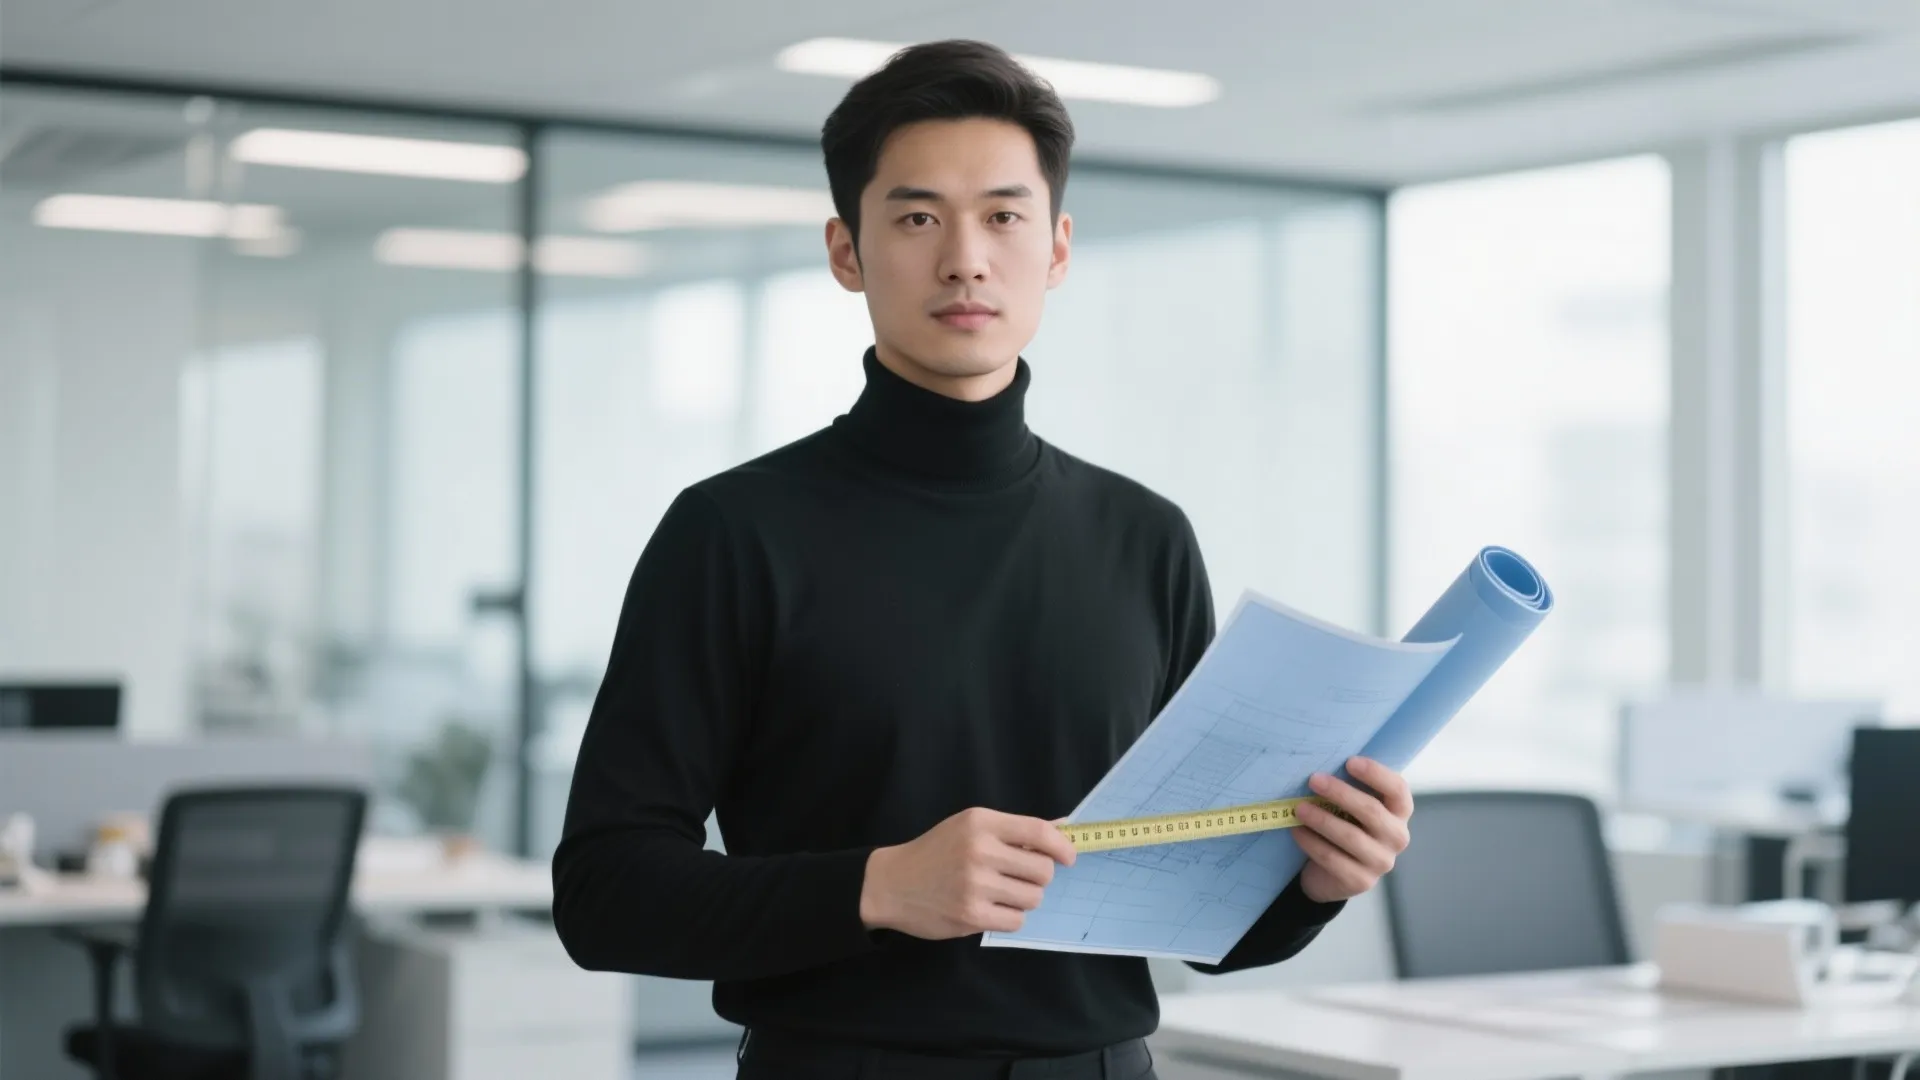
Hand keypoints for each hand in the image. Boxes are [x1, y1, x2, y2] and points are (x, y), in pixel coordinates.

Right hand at [859, 807, 1076, 938]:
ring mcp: (975, 885)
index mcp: (981, 823)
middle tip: (1018, 877)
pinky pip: (1016, 920)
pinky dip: (1009, 917)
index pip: (1038, 832)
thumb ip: (1014, 831)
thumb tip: (1063, 827)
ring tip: (1000, 893)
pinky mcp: (971, 915)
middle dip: (1037, 876)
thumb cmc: (936, 852)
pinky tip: (990, 908)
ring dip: (1024, 899)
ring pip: (1033, 897)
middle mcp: (979, 851)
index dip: (1062, 846)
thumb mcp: (970, 828)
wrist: (892, 883)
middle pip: (1042, 869)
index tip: (1069, 857)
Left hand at [1294, 757, 1412, 904]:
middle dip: (1341, 793)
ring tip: (1299, 808)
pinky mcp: (1361, 881)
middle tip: (1313, 780)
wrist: (1331, 874)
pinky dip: (1311, 842)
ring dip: (1321, 819)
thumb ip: (1348, 788)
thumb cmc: (1344, 826)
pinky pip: (1332, 858)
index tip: (1350, 761)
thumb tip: (1323, 765)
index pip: (1398, 790)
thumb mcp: (1350, 807)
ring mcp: (1381, 862)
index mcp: (1399, 813)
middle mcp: (1397, 838)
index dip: (1376, 774)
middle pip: (1372, 811)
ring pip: (1351, 836)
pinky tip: (1296, 830)